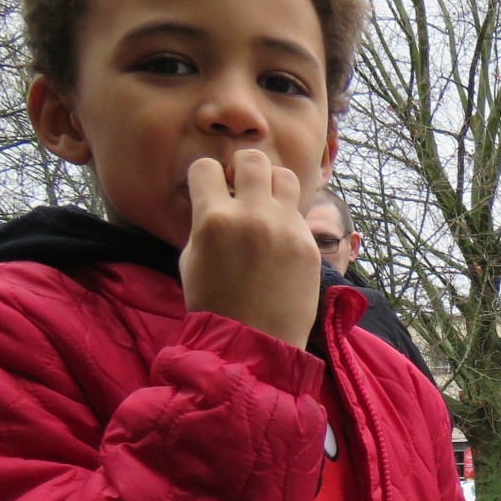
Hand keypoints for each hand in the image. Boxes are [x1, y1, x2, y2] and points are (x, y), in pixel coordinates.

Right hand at [181, 150, 321, 349]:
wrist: (252, 341)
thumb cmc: (213, 302)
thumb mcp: (192, 258)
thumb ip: (205, 221)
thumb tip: (217, 198)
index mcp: (214, 218)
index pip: (207, 166)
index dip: (205, 177)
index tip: (210, 190)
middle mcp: (253, 215)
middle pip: (253, 158)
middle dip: (243, 169)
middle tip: (241, 190)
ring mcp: (285, 228)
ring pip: (285, 176)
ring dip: (272, 185)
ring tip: (265, 207)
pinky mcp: (309, 244)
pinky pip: (299, 213)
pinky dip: (287, 218)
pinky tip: (279, 238)